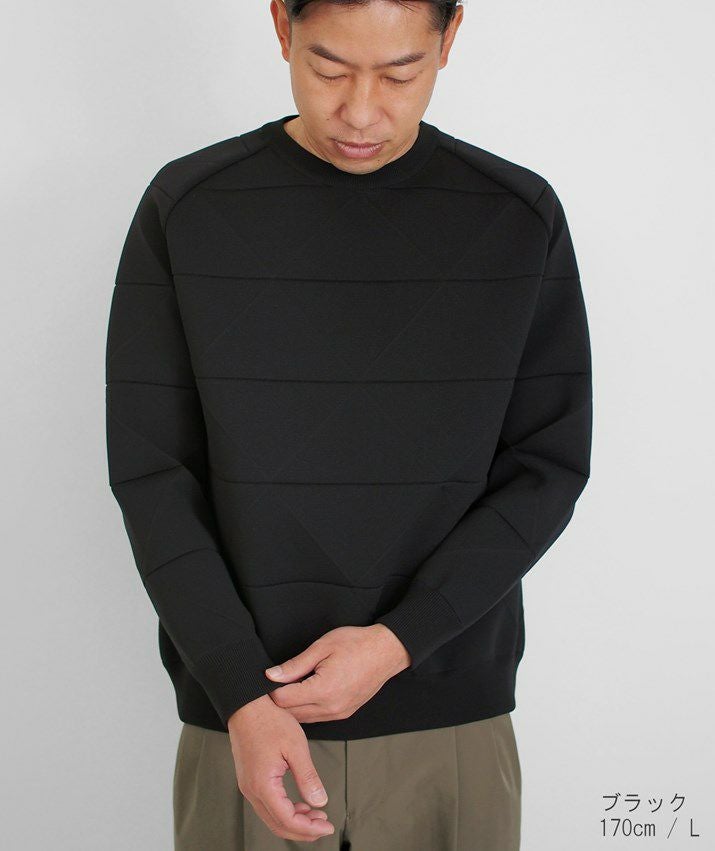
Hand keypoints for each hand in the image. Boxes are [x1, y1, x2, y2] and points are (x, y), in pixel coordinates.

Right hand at [227, 695, 335, 841]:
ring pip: (271, 818)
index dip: (309, 829)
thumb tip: (320, 802)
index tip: (327, 827)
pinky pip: (267, 805)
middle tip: (324, 826)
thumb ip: (307, 777)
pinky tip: (300, 803)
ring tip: (315, 815)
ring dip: (294, 821)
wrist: (246, 704)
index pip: (287, 821)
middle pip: (277, 826)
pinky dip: (284, 810)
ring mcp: (248, 785)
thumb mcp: (295, 746)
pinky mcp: (249, 779)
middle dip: (303, 831)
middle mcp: (251, 790)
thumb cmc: (269, 720)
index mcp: (263, 784)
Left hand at [263, 624, 410, 722]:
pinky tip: (305, 693)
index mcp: (323, 690)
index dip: (271, 689)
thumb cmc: (356, 644)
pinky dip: (307, 709)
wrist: (386, 651)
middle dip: (279, 701)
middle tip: (274, 684)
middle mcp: (331, 708)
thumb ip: (295, 665)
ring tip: (289, 688)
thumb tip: (270, 675)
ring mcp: (339, 713)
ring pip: (303, 719)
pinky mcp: (344, 713)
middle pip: (291, 714)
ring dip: (293, 707)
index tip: (268, 679)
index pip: (283, 700)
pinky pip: (317, 718)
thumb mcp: (322, 647)